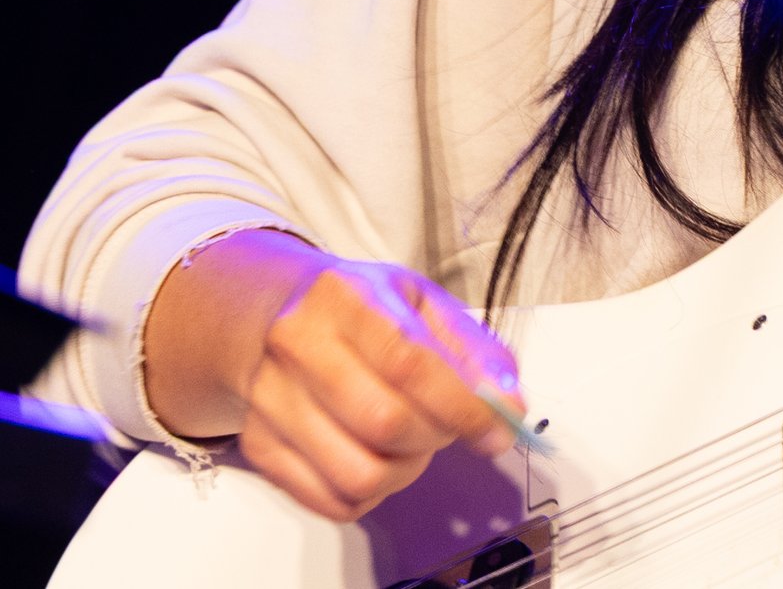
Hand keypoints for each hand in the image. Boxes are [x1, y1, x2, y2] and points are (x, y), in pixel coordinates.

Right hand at [143, 229, 521, 522]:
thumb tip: (508, 405)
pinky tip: (381, 459)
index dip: (463, 405)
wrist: (277, 316)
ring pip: (359, 473)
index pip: (410, 363)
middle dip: (438, 436)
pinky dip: (373, 493)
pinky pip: (332, 501)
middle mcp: (297, 347)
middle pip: (384, 423)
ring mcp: (270, 402)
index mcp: (345, 297)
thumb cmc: (362, 308)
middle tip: (452, 426)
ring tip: (414, 442)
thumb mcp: (424, 303)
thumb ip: (475, 350)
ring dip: (408, 470)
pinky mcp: (260, 449)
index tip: (499, 428)